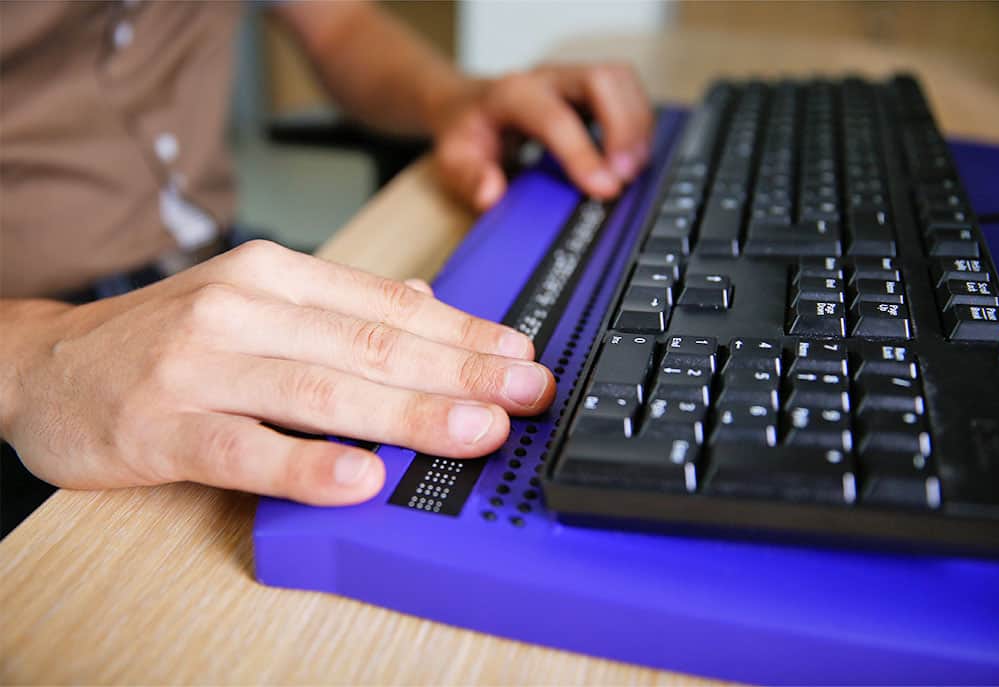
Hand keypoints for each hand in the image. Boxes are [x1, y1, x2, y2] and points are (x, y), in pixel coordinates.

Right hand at [0, 241, 554, 504]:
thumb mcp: (256, 300)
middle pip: (370, 344)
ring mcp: (201, 367)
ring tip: (473, 431)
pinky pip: (244, 448)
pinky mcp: (162, 426)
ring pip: (319, 390)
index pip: (389, 305)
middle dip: (459, 371)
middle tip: (524, 395)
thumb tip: (425, 300)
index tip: (521, 357)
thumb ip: (342, 305)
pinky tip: (361, 478)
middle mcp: (244, 310)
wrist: (45, 364)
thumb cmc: (165, 337)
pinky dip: (305, 464)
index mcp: (276, 277)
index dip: (463, 333)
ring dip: (405, 413)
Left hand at [433, 63, 653, 209]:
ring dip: (638, 125)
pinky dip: (638, 125)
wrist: (469, 107)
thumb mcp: (452, 160)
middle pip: (602, 81)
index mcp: (513, 94)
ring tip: (633, 170)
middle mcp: (548, 78)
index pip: (556, 119)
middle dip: (624, 128)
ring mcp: (572, 80)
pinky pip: (627, 94)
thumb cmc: (467, 133)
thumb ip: (469, 178)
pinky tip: (631, 158)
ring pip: (622, 82)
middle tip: (626, 175)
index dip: (584, 154)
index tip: (604, 189)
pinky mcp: (591, 91)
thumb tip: (491, 194)